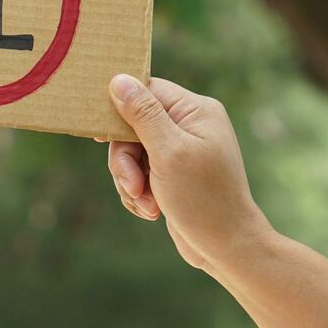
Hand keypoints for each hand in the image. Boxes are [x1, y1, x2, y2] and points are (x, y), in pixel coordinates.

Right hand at [104, 74, 272, 270]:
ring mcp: (181, 150)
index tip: (101, 134)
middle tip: (132, 185)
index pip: (147, 91)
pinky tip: (151, 210)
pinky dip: (138, 192)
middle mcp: (189, 125)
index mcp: (195, 110)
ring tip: (146, 204)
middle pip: (133, 125)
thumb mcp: (168, 153)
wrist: (227, 247)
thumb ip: (142, 115)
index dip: (120, 109)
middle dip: (126, 159)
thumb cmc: (203, 198)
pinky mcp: (172, 173)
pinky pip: (139, 172)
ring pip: (132, 152)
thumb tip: (119, 80)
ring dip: (131, 180)